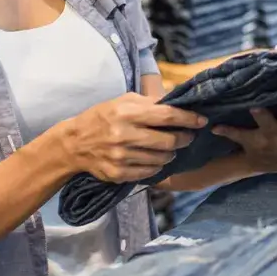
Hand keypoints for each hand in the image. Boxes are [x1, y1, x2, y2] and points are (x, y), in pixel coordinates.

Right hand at [48, 94, 205, 182]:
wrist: (74, 143)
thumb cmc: (102, 117)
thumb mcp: (122, 101)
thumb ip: (149, 102)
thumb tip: (177, 101)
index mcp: (127, 113)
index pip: (167, 116)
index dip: (188, 119)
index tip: (202, 121)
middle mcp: (124, 135)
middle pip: (168, 141)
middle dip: (184, 139)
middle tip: (187, 137)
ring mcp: (122, 157)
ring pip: (162, 158)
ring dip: (171, 153)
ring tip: (169, 147)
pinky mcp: (119, 173)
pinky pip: (150, 171)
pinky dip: (158, 165)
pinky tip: (154, 158)